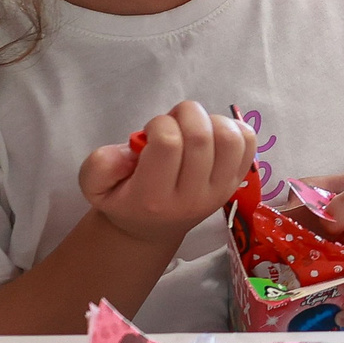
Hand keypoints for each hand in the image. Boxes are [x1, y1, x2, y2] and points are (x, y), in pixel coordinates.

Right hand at [77, 101, 254, 248]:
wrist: (152, 228)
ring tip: (193, 128)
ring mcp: (220, 191)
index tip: (151, 132)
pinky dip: (233, 127)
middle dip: (184, 115)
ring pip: (230, 138)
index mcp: (153, 197)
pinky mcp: (237, 182)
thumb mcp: (94, 187)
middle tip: (172, 123)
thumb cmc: (124, 200)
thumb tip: (132, 149)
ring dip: (211, 120)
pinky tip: (212, 134)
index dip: (159, 125)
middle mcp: (192, 197)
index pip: (168, 144)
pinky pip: (249, 143)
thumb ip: (100, 166)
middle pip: (200, 137)